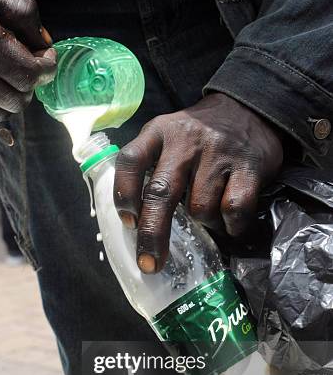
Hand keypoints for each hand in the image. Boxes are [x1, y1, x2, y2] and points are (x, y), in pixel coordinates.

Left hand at [114, 92, 282, 273]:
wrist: (249, 109)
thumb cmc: (198, 137)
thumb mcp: (167, 136)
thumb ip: (149, 166)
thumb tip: (135, 222)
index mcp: (159, 132)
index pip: (131, 160)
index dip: (125, 194)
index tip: (128, 222)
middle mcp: (186, 141)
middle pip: (162, 193)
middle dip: (153, 234)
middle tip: (149, 264)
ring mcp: (218, 152)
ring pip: (199, 208)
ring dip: (203, 224)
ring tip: (209, 217)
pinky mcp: (249, 166)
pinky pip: (234, 209)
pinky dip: (231, 226)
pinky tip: (231, 224)